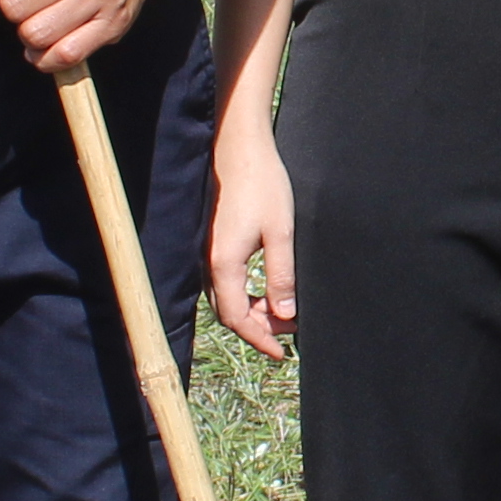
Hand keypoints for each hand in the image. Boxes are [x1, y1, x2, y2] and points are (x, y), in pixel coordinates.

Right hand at [208, 118, 296, 357]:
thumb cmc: (262, 184)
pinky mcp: (214, 242)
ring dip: (253, 311)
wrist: (239, 147)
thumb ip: (282, 275)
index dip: (260, 339)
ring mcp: (209, 253)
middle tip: (292, 330)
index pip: (237, 319)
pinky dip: (245, 294)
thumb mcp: (280, 232)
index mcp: (224, 265)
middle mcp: (210, 263)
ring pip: (226, 298)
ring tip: (283, 311)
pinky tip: (266, 288)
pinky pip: (225, 282)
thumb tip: (285, 314)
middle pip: (229, 313)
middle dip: (259, 327)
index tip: (282, 353)